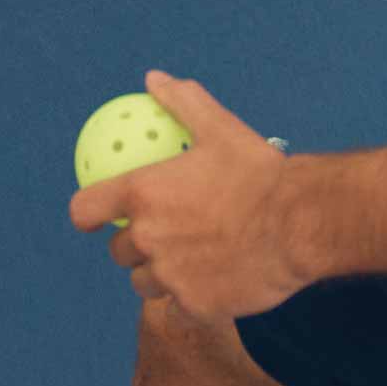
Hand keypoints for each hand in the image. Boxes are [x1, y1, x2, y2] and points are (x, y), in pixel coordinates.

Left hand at [71, 71, 312, 325]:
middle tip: (156, 237)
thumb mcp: (220, 127)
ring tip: (180, 264)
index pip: (87, 210)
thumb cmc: (259, 172)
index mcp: (143, 194)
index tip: (93, 215)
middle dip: (133, 246)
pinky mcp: (196, 306)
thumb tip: (154, 79)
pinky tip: (209, 286)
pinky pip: (179, 306)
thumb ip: (181, 102)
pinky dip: (189, 299)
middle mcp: (149, 238)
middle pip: (119, 252)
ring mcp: (171, 276)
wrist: (300, 224)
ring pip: (146, 283)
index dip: (87, 213)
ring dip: (157, 275)